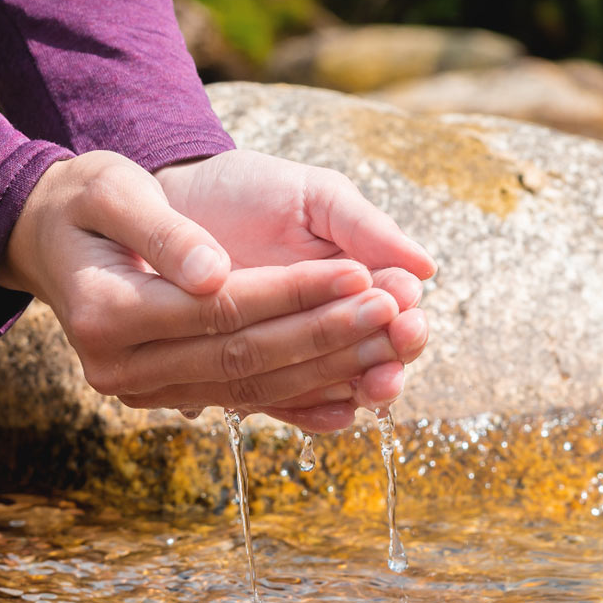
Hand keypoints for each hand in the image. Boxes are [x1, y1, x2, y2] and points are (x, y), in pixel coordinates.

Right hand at [0, 151, 405, 428]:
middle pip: (244, 357)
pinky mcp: (164, 392)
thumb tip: (214, 276)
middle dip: (327, 335)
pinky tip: (352, 400)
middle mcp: (121, 366)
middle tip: (397, 311)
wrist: (51, 239)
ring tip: (391, 345)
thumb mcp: (113, 190)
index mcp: (107, 312)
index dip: (296, 294)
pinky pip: (240, 402)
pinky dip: (298, 402)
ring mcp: (141, 388)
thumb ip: (164, 231)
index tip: (363, 274)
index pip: (223, 309)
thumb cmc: (86, 201)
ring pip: (250, 387)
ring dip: (327, 369)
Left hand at [156, 150, 435, 418]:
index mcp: (354, 280)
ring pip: (335, 384)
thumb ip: (364, 227)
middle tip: (398, 347)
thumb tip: (425, 267)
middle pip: (373, 356)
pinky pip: (282, 400)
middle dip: (391, 355)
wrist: (177, 201)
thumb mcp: (312, 197)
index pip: (393, 311)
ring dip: (360, 387)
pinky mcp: (246, 371)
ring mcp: (288, 349)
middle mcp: (327, 322)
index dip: (405, 315)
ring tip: (372, 385)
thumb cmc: (250, 190)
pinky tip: (334, 413)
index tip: (408, 311)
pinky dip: (311, 410)